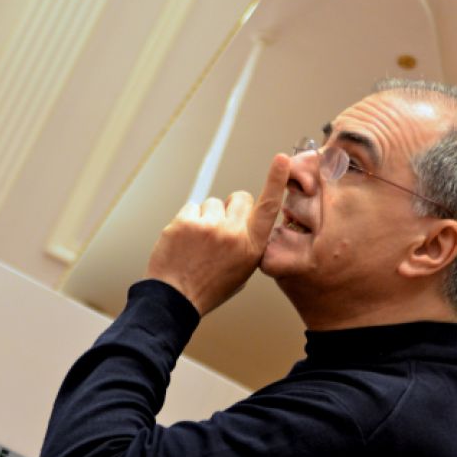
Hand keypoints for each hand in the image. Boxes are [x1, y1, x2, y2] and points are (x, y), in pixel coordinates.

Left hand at [145, 153, 287, 314]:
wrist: (175, 298)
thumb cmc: (209, 286)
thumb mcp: (241, 270)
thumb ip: (247, 242)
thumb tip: (242, 218)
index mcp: (252, 247)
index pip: (268, 208)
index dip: (275, 181)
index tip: (281, 159)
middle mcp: (234, 233)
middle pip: (239, 197)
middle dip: (231, 207)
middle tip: (219, 227)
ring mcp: (209, 226)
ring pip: (212, 202)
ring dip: (206, 216)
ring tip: (197, 241)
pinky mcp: (185, 221)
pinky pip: (191, 207)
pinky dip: (187, 220)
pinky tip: (184, 240)